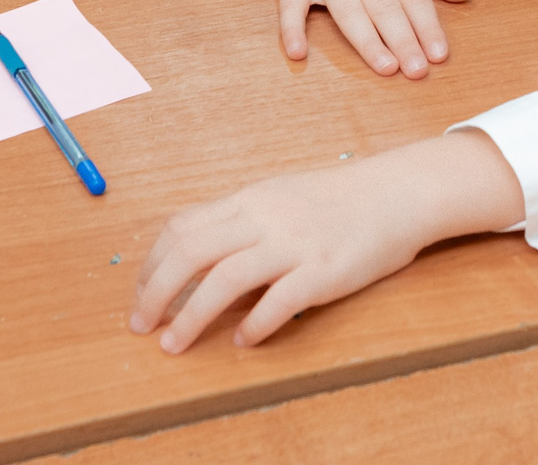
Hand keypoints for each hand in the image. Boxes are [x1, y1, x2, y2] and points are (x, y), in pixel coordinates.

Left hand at [129, 132, 522, 351]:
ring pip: (224, 279)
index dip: (151, 264)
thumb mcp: (280, 198)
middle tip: (140, 326)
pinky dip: (253, 326)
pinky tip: (243, 341)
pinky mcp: (323, 271)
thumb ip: (241, 223)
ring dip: (191, 317)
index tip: (141, 293)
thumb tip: (199, 259)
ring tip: (174, 345)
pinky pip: (278, 302)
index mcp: (248, 199)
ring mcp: (294, 243)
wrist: (397, 193)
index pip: (182, 227)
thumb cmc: (338, 200)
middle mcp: (263, 217)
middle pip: (190, 252)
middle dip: (154, 292)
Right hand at [209, 0, 469, 78]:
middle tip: (419, 71)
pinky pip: (290, 5)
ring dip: (367, 41)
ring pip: (347, 9)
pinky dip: (291, 29)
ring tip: (387, 68)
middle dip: (403, 40)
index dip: (427, 24)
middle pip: (383, 4)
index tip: (440, 53)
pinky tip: (299, 53)